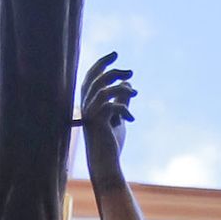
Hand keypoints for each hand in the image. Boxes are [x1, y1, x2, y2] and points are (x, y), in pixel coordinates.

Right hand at [79, 51, 134, 167]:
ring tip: (135, 93)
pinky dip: (123, 108)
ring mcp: (89, 113)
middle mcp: (85, 105)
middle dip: (112, 70)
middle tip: (130, 71)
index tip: (115, 55)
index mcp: (88, 103)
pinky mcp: (96, 121)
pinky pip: (110, 104)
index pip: (91, 76)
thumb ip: (122, 101)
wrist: (106, 164)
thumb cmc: (111, 144)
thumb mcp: (119, 118)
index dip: (102, 63)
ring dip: (121, 88)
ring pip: (103, 89)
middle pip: (96, 78)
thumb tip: (127, 85)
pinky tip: (131, 119)